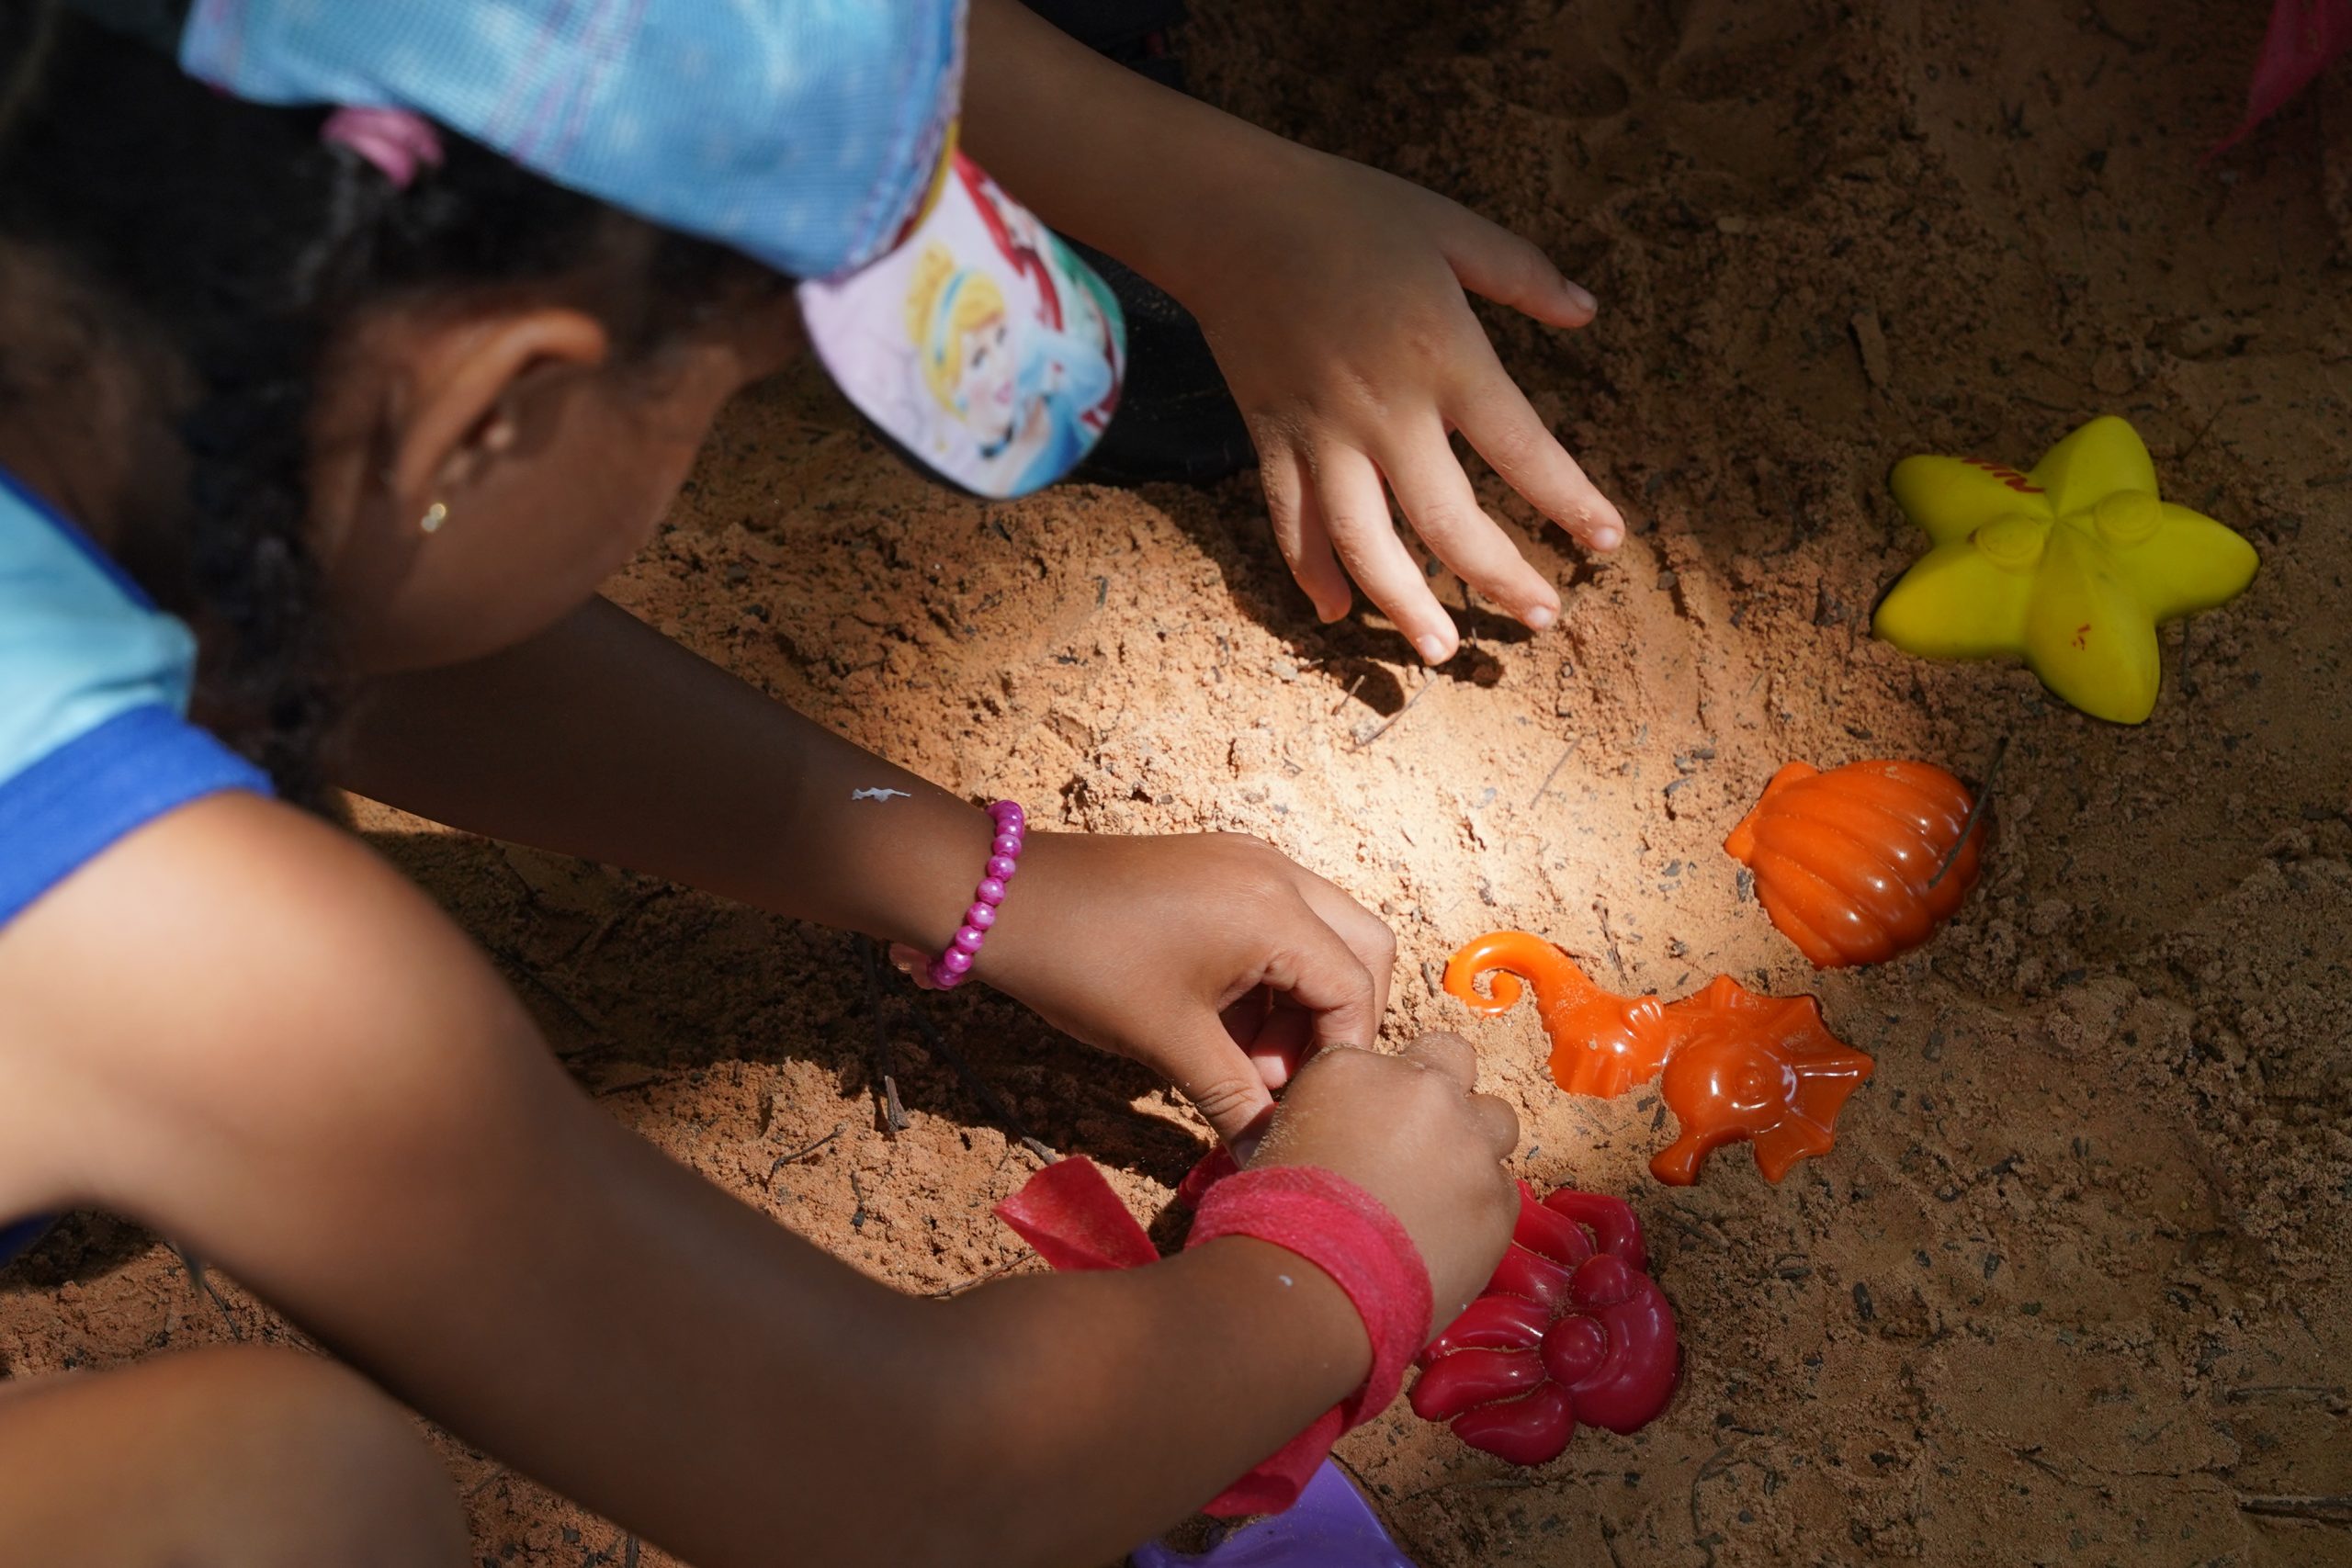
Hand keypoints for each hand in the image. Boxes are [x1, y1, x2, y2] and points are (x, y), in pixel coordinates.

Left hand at [899, 831, 1394, 1146]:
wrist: (1001, 900)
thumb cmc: (1084, 965)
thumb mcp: (1167, 1042)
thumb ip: (1235, 1098)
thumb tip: (1268, 1154)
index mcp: (1274, 909)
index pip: (1354, 987)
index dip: (1340, 1055)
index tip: (1304, 1103)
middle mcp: (1276, 872)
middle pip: (1361, 949)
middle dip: (1337, 1020)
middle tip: (1285, 1075)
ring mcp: (1248, 862)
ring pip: (1320, 934)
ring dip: (1300, 999)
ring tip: (1243, 1056)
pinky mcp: (1220, 866)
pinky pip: (1279, 920)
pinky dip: (1270, 973)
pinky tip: (1224, 1020)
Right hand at [1174, 145, 1625, 663]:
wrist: (1229, 213)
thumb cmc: (1348, 212)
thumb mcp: (1450, 227)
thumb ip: (1522, 274)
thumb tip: (1588, 313)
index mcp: (1443, 355)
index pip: (1523, 450)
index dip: (1570, 502)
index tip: (1607, 542)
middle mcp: (1384, 410)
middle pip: (1448, 522)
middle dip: (1499, 577)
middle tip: (1543, 616)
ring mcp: (1322, 434)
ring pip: (1363, 543)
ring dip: (1403, 605)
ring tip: (1440, 650)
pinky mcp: (1272, 440)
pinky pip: (1291, 522)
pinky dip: (1311, 572)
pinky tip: (1338, 612)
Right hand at [1250, 1031, 1519, 1319]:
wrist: (1313, 1285)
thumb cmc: (1276, 1218)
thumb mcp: (1281, 1141)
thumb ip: (1327, 1117)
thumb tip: (1343, 1134)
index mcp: (1356, 1069)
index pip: (1381, 1059)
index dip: (1380, 1094)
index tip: (1370, 1127)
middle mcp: (1422, 1091)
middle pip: (1453, 1059)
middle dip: (1443, 1091)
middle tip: (1420, 1138)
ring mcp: (1469, 1144)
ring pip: (1497, 1120)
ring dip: (1474, 1143)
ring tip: (1444, 1188)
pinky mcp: (1499, 1200)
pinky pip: (1503, 1189)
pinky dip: (1480, 1207)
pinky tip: (1448, 1237)